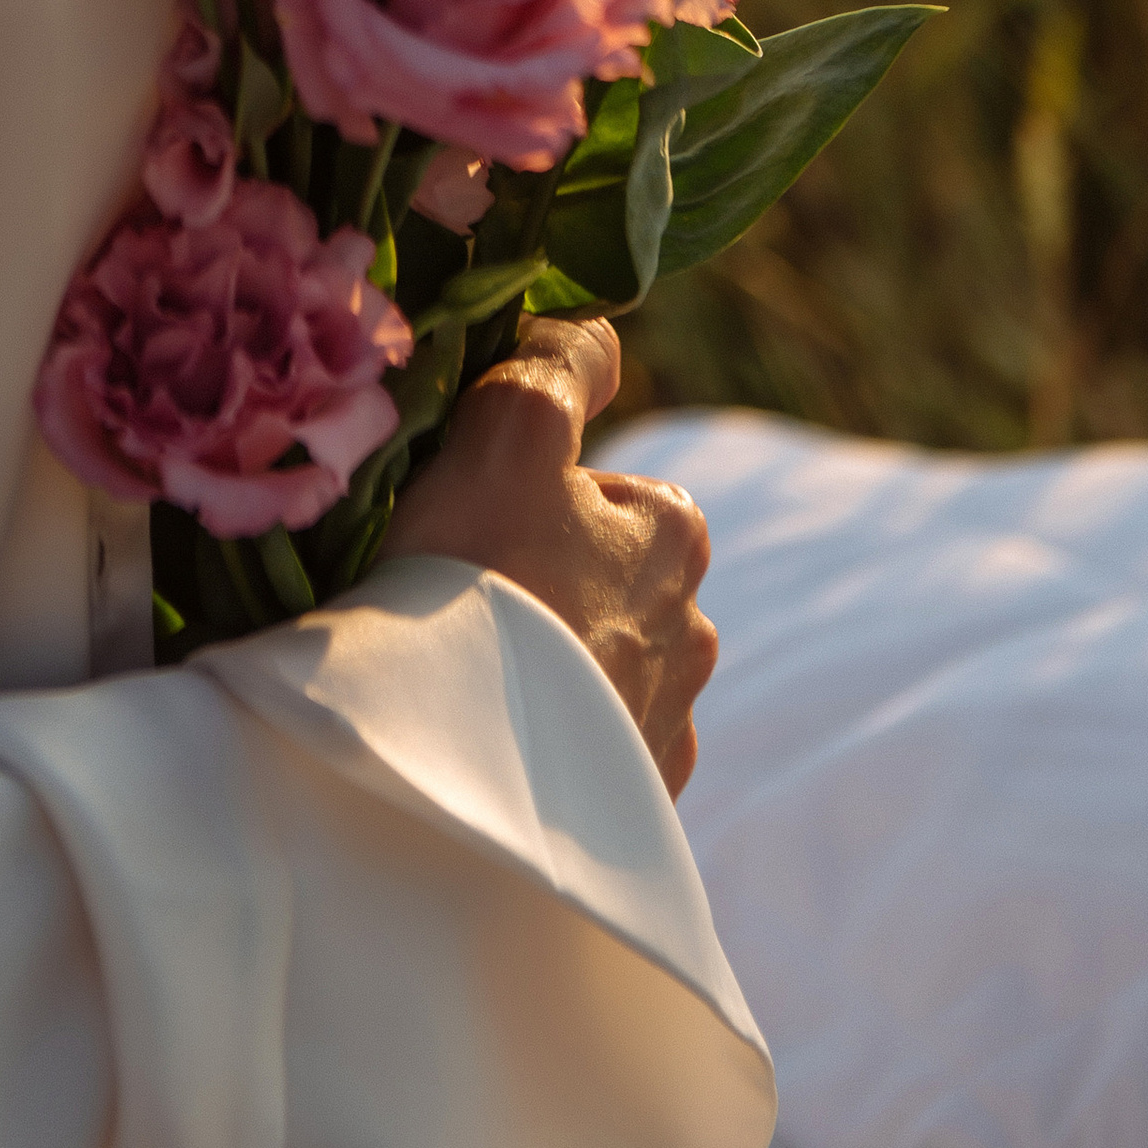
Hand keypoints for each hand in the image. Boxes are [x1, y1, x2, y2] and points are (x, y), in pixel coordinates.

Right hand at [381, 315, 715, 794]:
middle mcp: (694, 633)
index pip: (598, 482)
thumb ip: (559, 365)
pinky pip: (578, 754)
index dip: (522, 490)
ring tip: (462, 680)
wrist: (472, 790)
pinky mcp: (633, 817)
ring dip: (538, 668)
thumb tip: (595, 329)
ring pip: (587, 667)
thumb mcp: (514, 430)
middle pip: (592, 575)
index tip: (466, 526)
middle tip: (453, 603)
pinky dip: (540, 745)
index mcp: (677, 533)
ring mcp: (665, 732)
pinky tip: (488, 746)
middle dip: (536, 582)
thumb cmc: (489, 588)